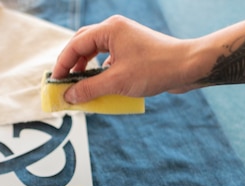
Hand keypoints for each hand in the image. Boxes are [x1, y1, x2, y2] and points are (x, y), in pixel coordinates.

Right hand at [51, 15, 196, 102]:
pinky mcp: (133, 52)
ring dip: (85, 69)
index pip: (75, 44)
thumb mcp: (116, 82)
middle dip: (71, 64)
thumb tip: (68, 97)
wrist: (188, 67)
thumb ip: (89, 89)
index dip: (62, 64)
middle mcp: (115, 31)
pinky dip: (100, 72)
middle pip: (82, 44)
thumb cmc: (155, 69)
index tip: (56, 82)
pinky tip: (100, 86)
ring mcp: (125, 40)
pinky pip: (108, 60)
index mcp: (109, 30)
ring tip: (79, 86)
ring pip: (95, 52)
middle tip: (64, 82)